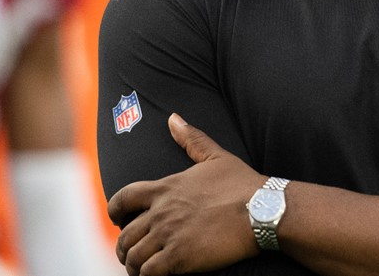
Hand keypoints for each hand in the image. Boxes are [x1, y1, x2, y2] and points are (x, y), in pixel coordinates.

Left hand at [108, 113, 263, 275]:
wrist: (263, 210)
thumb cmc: (243, 184)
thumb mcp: (216, 156)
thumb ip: (192, 138)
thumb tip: (173, 118)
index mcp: (166, 188)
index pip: (123, 198)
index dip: (114, 211)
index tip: (117, 220)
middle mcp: (161, 212)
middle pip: (125, 234)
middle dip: (125, 247)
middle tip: (132, 254)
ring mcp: (169, 235)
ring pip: (134, 256)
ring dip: (134, 265)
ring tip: (142, 269)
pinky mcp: (179, 258)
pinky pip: (148, 272)